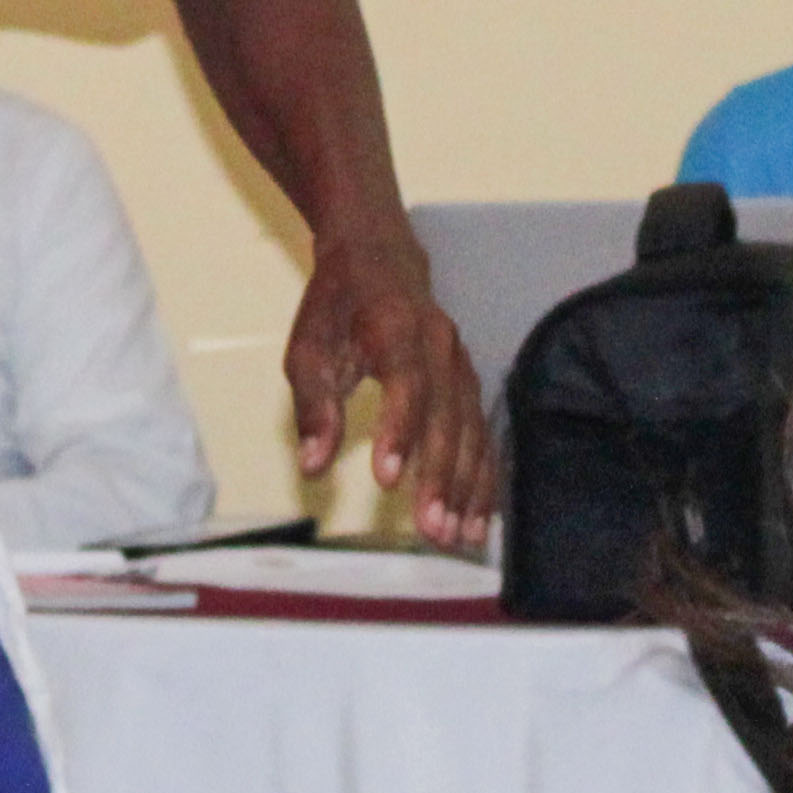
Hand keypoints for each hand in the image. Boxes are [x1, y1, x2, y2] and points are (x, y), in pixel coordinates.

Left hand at [290, 225, 497, 553]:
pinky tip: (481, 517)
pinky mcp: (469, 381)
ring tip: (459, 537)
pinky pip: (483, 432)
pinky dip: (484, 477)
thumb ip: (313, 405)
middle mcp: (440, 344)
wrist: (379, 255)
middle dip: (441, 477)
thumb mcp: (308, 347)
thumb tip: (312, 466)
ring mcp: (461, 363)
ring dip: (469, 487)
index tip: (387, 480)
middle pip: (447, 416)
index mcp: (395, 327)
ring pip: (472, 430)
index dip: (400, 431)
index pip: (406, 382)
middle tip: (433, 529)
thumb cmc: (336, 306)